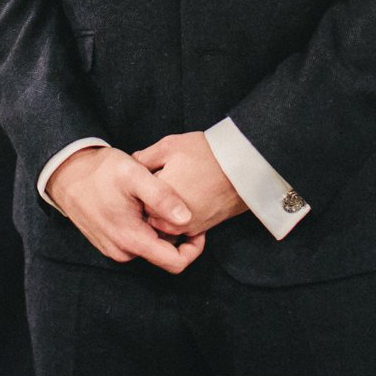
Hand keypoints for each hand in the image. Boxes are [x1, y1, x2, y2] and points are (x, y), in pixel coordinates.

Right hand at [45, 145, 203, 272]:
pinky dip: (147, 228)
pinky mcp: (109, 242)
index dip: (194, 247)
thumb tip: (187, 218)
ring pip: (151, 248)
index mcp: (131, 240)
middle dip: (178, 235)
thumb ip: (161, 197)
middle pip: (165, 255)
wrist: (66, 173)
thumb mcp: (134, 174)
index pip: (175, 263)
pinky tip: (145, 205)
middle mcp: (122, 251)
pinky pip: (137, 242)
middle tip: (180, 206)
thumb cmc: (100, 171)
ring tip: (160, 203)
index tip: (197, 224)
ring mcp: (114, 249)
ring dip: (161, 230)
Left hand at [132, 132, 247, 234]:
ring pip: (163, 224)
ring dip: (162, 211)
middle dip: (147, 202)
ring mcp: (185, 227)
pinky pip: (180, 228)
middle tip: (156, 184)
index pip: (134, 199)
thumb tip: (131, 164)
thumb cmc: (205, 154)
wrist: (243, 168)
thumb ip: (144, 157)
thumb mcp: (169, 146)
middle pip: (146, 215)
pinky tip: (185, 197)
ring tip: (174, 189)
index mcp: (156, 198)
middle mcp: (168, 219)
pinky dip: (178, 216)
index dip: (135, 187)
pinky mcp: (199, 230)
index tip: (141, 176)